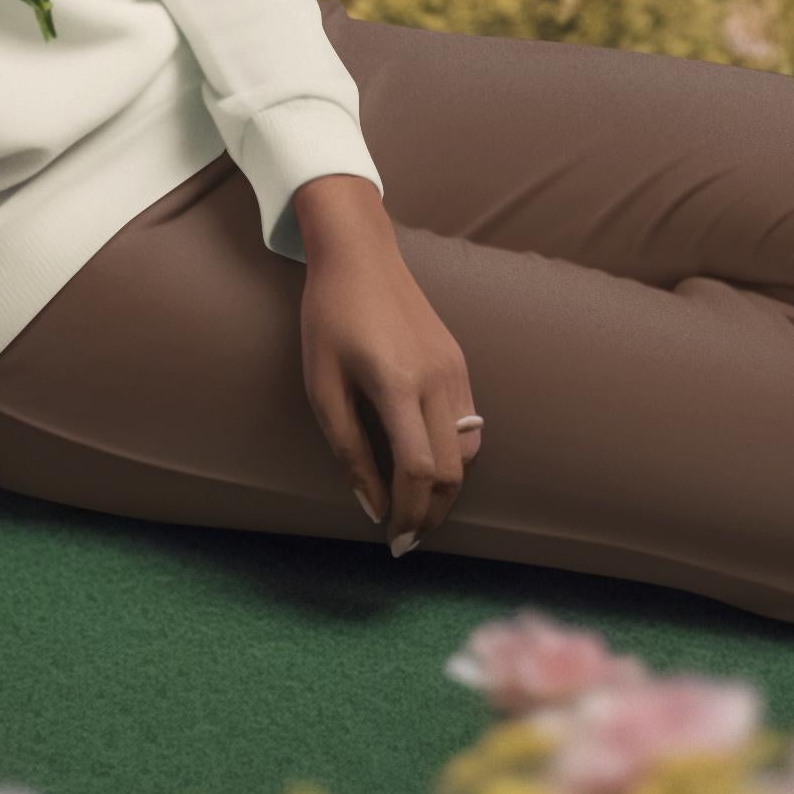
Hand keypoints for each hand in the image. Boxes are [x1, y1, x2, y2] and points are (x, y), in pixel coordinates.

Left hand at [292, 184, 481, 554]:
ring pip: (468, 451)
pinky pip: (471, 423)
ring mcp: (455, 369)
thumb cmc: (329, 317)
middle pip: (451, 470)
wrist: (360, 254)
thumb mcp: (322, 385)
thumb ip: (348, 449)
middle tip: (407, 537)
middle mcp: (437, 379)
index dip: (409, 512)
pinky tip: (430, 464)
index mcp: (397, 383)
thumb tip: (371, 506)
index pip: (418, 469)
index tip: (393, 539)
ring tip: (418, 507)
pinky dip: (456, 456)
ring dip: (447, 487)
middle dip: (432, 512)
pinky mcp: (460, 361)